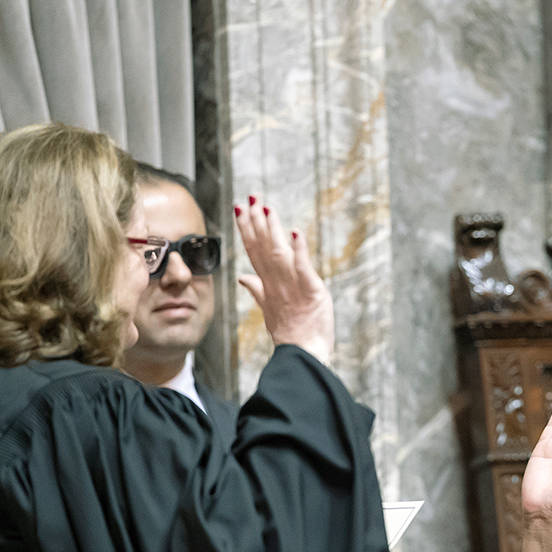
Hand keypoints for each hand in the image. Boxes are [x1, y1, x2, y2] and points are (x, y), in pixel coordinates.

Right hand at [234, 198, 333, 364]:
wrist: (302, 354)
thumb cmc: (290, 332)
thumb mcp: (270, 309)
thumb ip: (257, 290)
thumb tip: (243, 278)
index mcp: (268, 284)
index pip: (254, 251)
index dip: (247, 229)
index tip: (240, 208)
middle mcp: (277, 282)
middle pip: (263, 247)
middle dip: (256, 221)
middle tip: (251, 197)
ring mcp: (292, 286)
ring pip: (279, 253)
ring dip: (273, 230)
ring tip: (267, 209)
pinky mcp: (311, 291)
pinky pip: (303, 268)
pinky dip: (299, 250)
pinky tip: (295, 232)